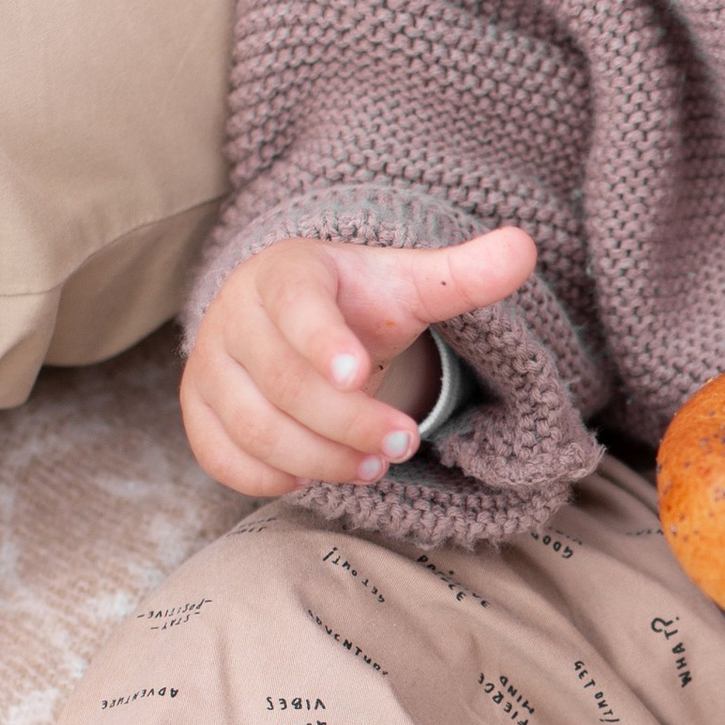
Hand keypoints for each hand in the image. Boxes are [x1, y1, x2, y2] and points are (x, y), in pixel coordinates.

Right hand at [181, 228, 537, 497]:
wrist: (290, 317)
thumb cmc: (356, 301)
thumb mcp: (409, 285)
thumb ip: (463, 275)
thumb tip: (525, 247)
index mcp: (285, 275)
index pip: (295, 307)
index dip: (323, 342)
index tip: (359, 374)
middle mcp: (234, 317)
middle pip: (283, 384)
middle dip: (348, 423)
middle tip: (405, 441)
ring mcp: (210, 367)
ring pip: (255, 428)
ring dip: (319, 458)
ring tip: (375, 465)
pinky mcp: (200, 412)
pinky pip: (223, 457)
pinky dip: (270, 477)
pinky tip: (317, 477)